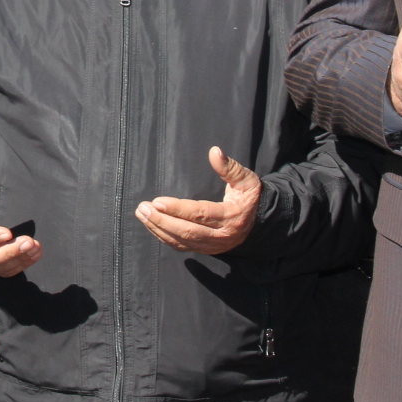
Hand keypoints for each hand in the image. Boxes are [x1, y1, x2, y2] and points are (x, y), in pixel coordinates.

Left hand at [134, 147, 262, 253]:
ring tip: (142, 215)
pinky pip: (182, 246)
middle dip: (162, 221)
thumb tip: (214, 151)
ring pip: (182, 241)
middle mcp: (221, 236)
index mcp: (231, 217)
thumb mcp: (247, 180)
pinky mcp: (205, 250)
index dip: (178, 209)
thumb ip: (230, 168)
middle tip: (143, 208)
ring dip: (159, 229)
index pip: (201, 214)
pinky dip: (164, 237)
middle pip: (187, 231)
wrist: (260, 222)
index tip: (158, 201)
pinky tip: (152, 226)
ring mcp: (213, 246)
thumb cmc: (250, 197)